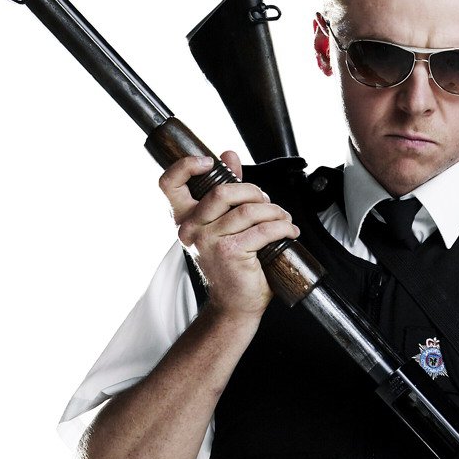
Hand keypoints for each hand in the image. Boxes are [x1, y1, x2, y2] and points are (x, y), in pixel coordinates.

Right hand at [160, 152, 299, 317]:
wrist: (234, 304)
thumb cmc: (229, 264)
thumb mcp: (221, 225)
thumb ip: (224, 190)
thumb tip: (229, 155)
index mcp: (183, 219)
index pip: (169, 183)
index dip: (186, 165)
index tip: (211, 163)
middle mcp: (191, 229)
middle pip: (223, 191)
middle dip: (253, 192)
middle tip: (266, 202)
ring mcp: (209, 241)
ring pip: (248, 210)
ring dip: (274, 211)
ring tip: (283, 218)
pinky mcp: (231, 252)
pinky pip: (263, 229)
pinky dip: (282, 227)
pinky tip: (289, 231)